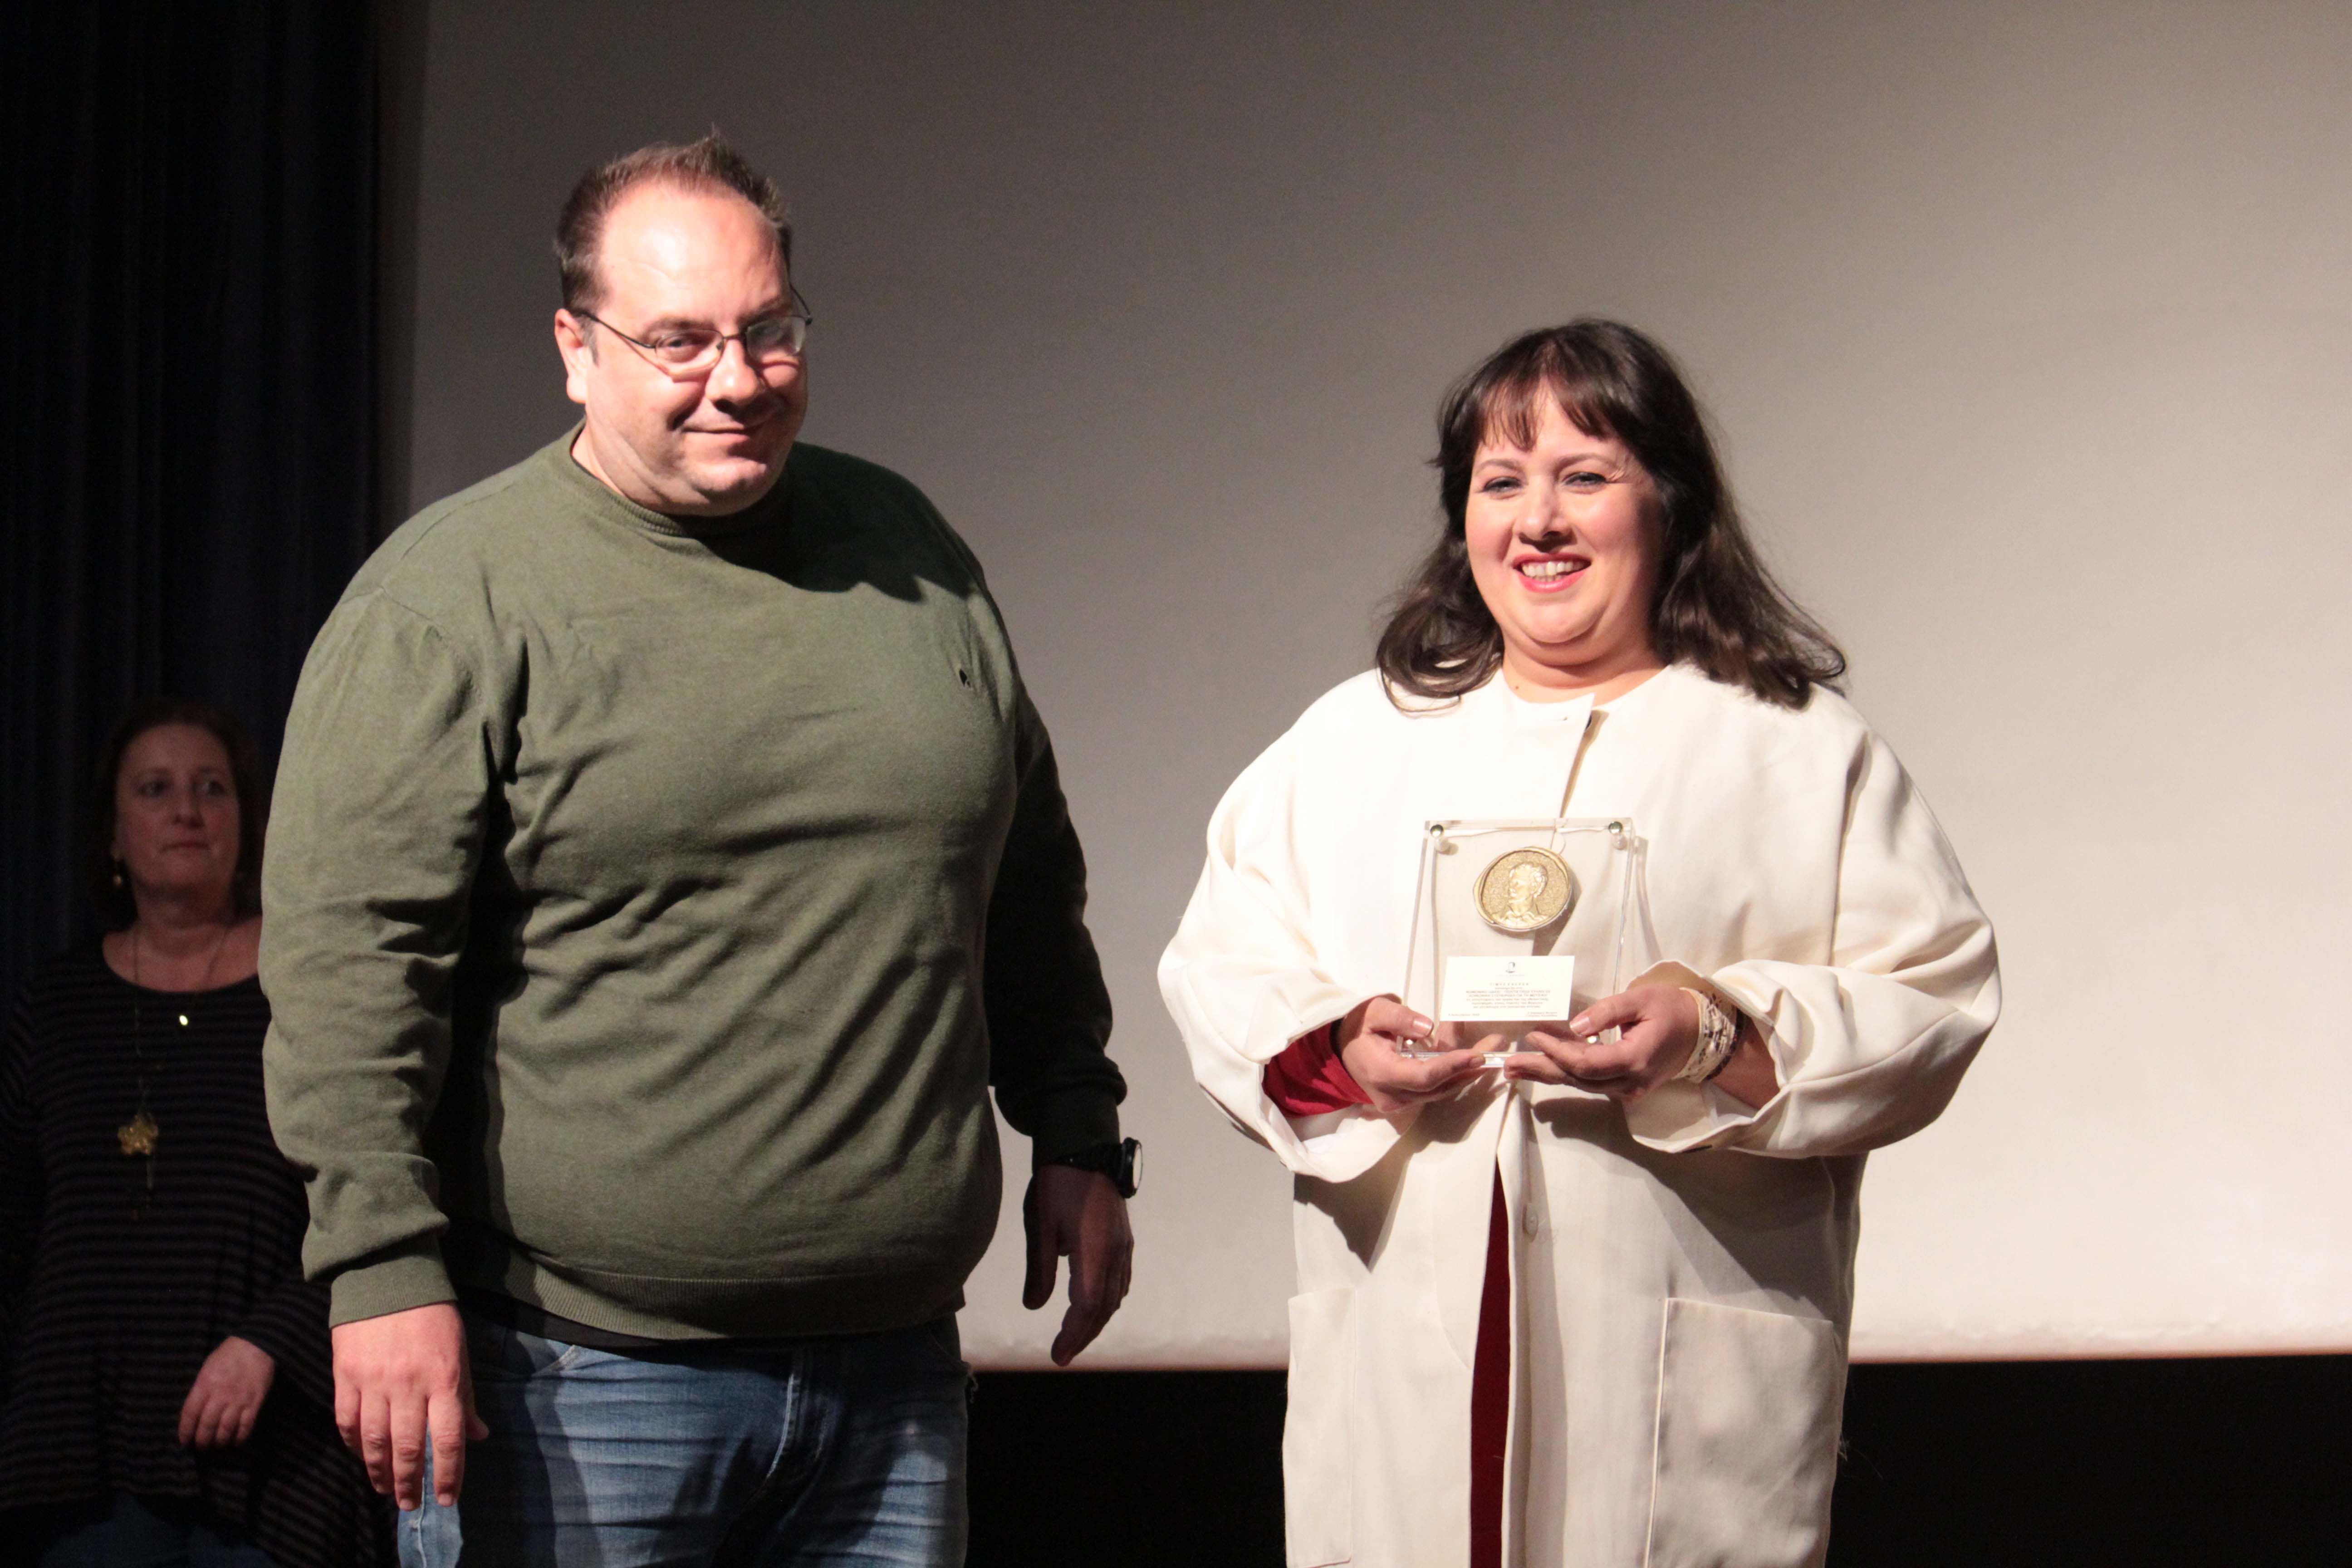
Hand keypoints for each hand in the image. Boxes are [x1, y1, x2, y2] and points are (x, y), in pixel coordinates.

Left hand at [178, 1334, 275, 1448]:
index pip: (189, 1414)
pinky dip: (240, 1438)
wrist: (257, 1345)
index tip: (185, 1441)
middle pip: (207, 1426)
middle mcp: (220, 1396)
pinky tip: (235, 1442)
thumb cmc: (228, 1355)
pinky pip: (246, 1426)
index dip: (185, 1431)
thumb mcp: (206, 1369)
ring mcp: (238, 1400)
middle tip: (201, 1446)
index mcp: (204, 1385)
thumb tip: (195, 1413)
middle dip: (202, 1441)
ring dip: (219, 1442)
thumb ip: (200, 1390)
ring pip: (225, 1430)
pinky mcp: (255, 1403)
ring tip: (217, 1445)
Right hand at [331, 1302, 488, 1509]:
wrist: (389, 1276)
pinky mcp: (345, 1375)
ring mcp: (373, 1381)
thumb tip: (478, 1437)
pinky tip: (363, 1458)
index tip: (447, 1499)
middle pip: (408, 1447)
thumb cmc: (433, 1316)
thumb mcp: (460, 1352)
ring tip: (386, 1489)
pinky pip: (347, 1422)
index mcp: (444, 1378)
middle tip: (410, 1505)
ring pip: (375, 1441)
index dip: (449, 1474)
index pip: (448, 1439)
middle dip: (410, 1483)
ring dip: (380, 1472)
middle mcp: (409, 1384)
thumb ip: (466, 1397)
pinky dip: (354, 1446)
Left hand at [1022, 1163, 1132, 1365]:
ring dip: (1097, 1320)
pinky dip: (1107, 1300)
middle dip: (1084, 1334)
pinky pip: (1121, 1280)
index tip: (1057, 1355)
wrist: (1085, 1147)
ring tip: (1076, 1336)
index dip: (1073, 1335)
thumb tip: (1033, 1306)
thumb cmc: (1057, 1182)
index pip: (1087, 1306)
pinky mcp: (1124, 1238)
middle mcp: (1116, 1252)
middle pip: (1105, 1307)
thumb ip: (1039, 1268)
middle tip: (1063, 1354)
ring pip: (1116, 1295)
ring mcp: (1124, 1245)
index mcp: (1095, 1250)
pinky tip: (1095, 1305)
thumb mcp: (1040, 1224)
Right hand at [1334, 995, 1492, 1116]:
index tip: (1477, 1055)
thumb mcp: (1372, 1012)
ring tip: (1492, 1045)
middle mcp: (1393, 1095)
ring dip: (1468, 1069)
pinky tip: (1472, 1052)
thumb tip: (1426, 1027)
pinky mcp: (1408, 1100)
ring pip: (1442, 1089)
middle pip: (1440, 1085)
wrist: (1340, 1051)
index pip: (1424, 1075)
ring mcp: (1401, 1101)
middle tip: (1497, 1044)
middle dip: (1471, 1066)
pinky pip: (1437, 1088)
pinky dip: (1455, 1071)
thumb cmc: (1357, 1028)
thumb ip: (1397, 1018)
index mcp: (1382, 1073)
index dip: (1452, 1066)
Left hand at [1505, 985, 1699, 1100]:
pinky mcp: (1626, 1088)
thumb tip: (1575, 1025)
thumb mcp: (1640, 999)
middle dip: (1541, 1070)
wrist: (1701, 1033)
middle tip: (1507, 1066)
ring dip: (1549, 1074)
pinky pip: (1591, 1083)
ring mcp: (1629, 1090)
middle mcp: (1630, 1082)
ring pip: (1582, 1084)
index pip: (1586, 1063)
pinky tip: (1544, 1065)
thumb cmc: (1671, 1009)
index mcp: (1635, 1059)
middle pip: (1578, 1080)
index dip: (1557, 1052)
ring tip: (1516, 1068)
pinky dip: (1566, 1073)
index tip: (1535, 1035)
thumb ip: (1607, 1011)